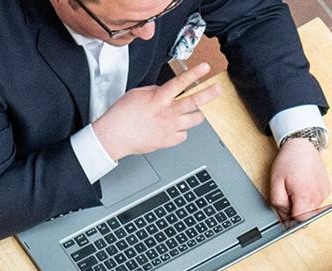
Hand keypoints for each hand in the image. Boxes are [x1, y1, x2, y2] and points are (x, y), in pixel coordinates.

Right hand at [91, 63, 220, 160]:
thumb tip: (166, 91)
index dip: (194, 74)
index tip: (205, 67)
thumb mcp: (137, 94)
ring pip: (195, 119)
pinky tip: (171, 128)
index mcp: (158, 98)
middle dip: (209, 94)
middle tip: (217, 89)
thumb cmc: (122, 115)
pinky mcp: (170, 140)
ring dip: (196, 114)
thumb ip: (155, 91)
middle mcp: (167, 112)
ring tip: (192, 112)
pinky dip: (180, 130)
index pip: (180, 83)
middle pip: (194, 102)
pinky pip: (184, 134)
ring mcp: (170, 127)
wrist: (114, 136)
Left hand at [269, 138, 330, 221]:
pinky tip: (303, 187)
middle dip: (296, 214)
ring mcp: (324, 194)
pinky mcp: (327, 190)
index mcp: (305, 196)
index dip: (291, 221)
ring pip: (312, 211)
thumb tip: (285, 217)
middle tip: (286, 201)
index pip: (300, 221)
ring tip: (295, 190)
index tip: (285, 218)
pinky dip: (309, 199)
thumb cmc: (289, 161)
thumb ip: (279, 203)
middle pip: (307, 217)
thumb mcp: (276, 182)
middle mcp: (318, 197)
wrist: (303, 146)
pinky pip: (316, 202)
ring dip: (302, 206)